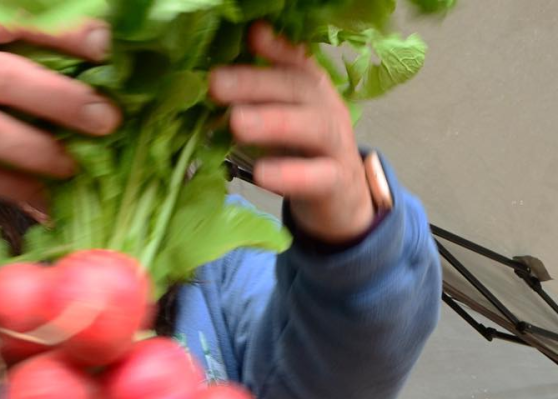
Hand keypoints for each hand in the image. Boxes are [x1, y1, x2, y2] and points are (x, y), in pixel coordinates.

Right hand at [0, 0, 120, 209]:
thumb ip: (16, 38)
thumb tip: (99, 50)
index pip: (11, 16)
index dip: (60, 30)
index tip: (104, 45)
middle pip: (6, 80)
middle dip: (62, 101)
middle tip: (107, 119)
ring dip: (40, 153)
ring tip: (76, 165)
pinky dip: (14, 188)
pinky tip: (45, 197)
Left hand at [210, 23, 374, 243]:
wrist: (342, 202)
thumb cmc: (302, 155)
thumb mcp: (282, 121)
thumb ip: (258, 98)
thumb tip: (217, 75)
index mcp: (314, 92)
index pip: (296, 63)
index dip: (276, 48)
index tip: (250, 36)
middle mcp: (329, 111)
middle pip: (299, 89)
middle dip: (256, 83)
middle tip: (216, 83)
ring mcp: (337, 146)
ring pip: (313, 127)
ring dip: (274, 122)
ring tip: (236, 122)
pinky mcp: (337, 183)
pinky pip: (318, 177)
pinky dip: (291, 175)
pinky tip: (262, 174)